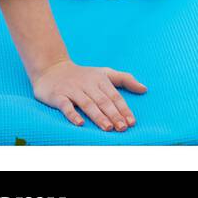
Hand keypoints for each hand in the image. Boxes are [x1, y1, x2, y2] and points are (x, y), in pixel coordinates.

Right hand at [31, 58, 145, 131]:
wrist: (53, 69)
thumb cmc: (83, 75)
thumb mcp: (105, 73)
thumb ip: (125, 80)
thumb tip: (145, 89)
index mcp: (101, 79)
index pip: (115, 96)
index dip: (124, 109)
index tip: (131, 122)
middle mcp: (88, 84)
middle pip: (103, 101)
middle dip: (114, 115)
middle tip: (122, 128)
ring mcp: (73, 90)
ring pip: (88, 104)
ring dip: (98, 116)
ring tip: (108, 128)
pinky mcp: (58, 96)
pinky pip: (66, 106)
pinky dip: (73, 114)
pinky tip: (80, 123)